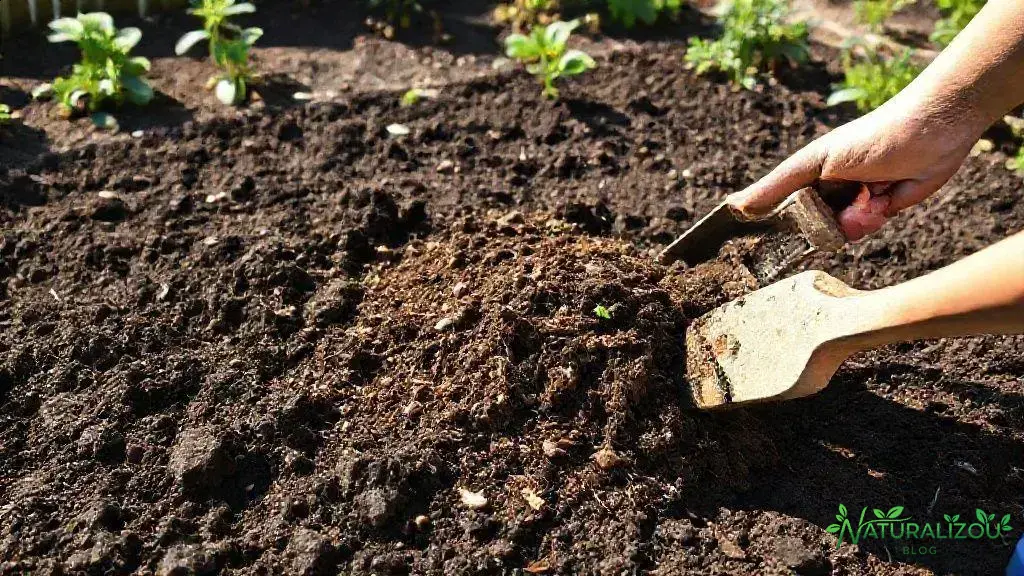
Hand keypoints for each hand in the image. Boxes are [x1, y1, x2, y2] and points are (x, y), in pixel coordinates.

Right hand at [726, 96, 981, 240]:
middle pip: (810, 226)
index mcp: (808, 176)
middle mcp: (828, 190)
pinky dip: (872, 220)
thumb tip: (735, 206)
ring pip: (838, 232)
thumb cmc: (869, 137)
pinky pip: (864, 231)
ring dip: (853, 221)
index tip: (769, 241)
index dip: (776, 225)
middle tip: (840, 205)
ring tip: (868, 197)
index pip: (781, 208)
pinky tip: (883, 200)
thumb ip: (776, 186)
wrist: (932, 132)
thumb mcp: (815, 162)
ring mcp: (853, 202)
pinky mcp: (879, 210)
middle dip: (822, 224)